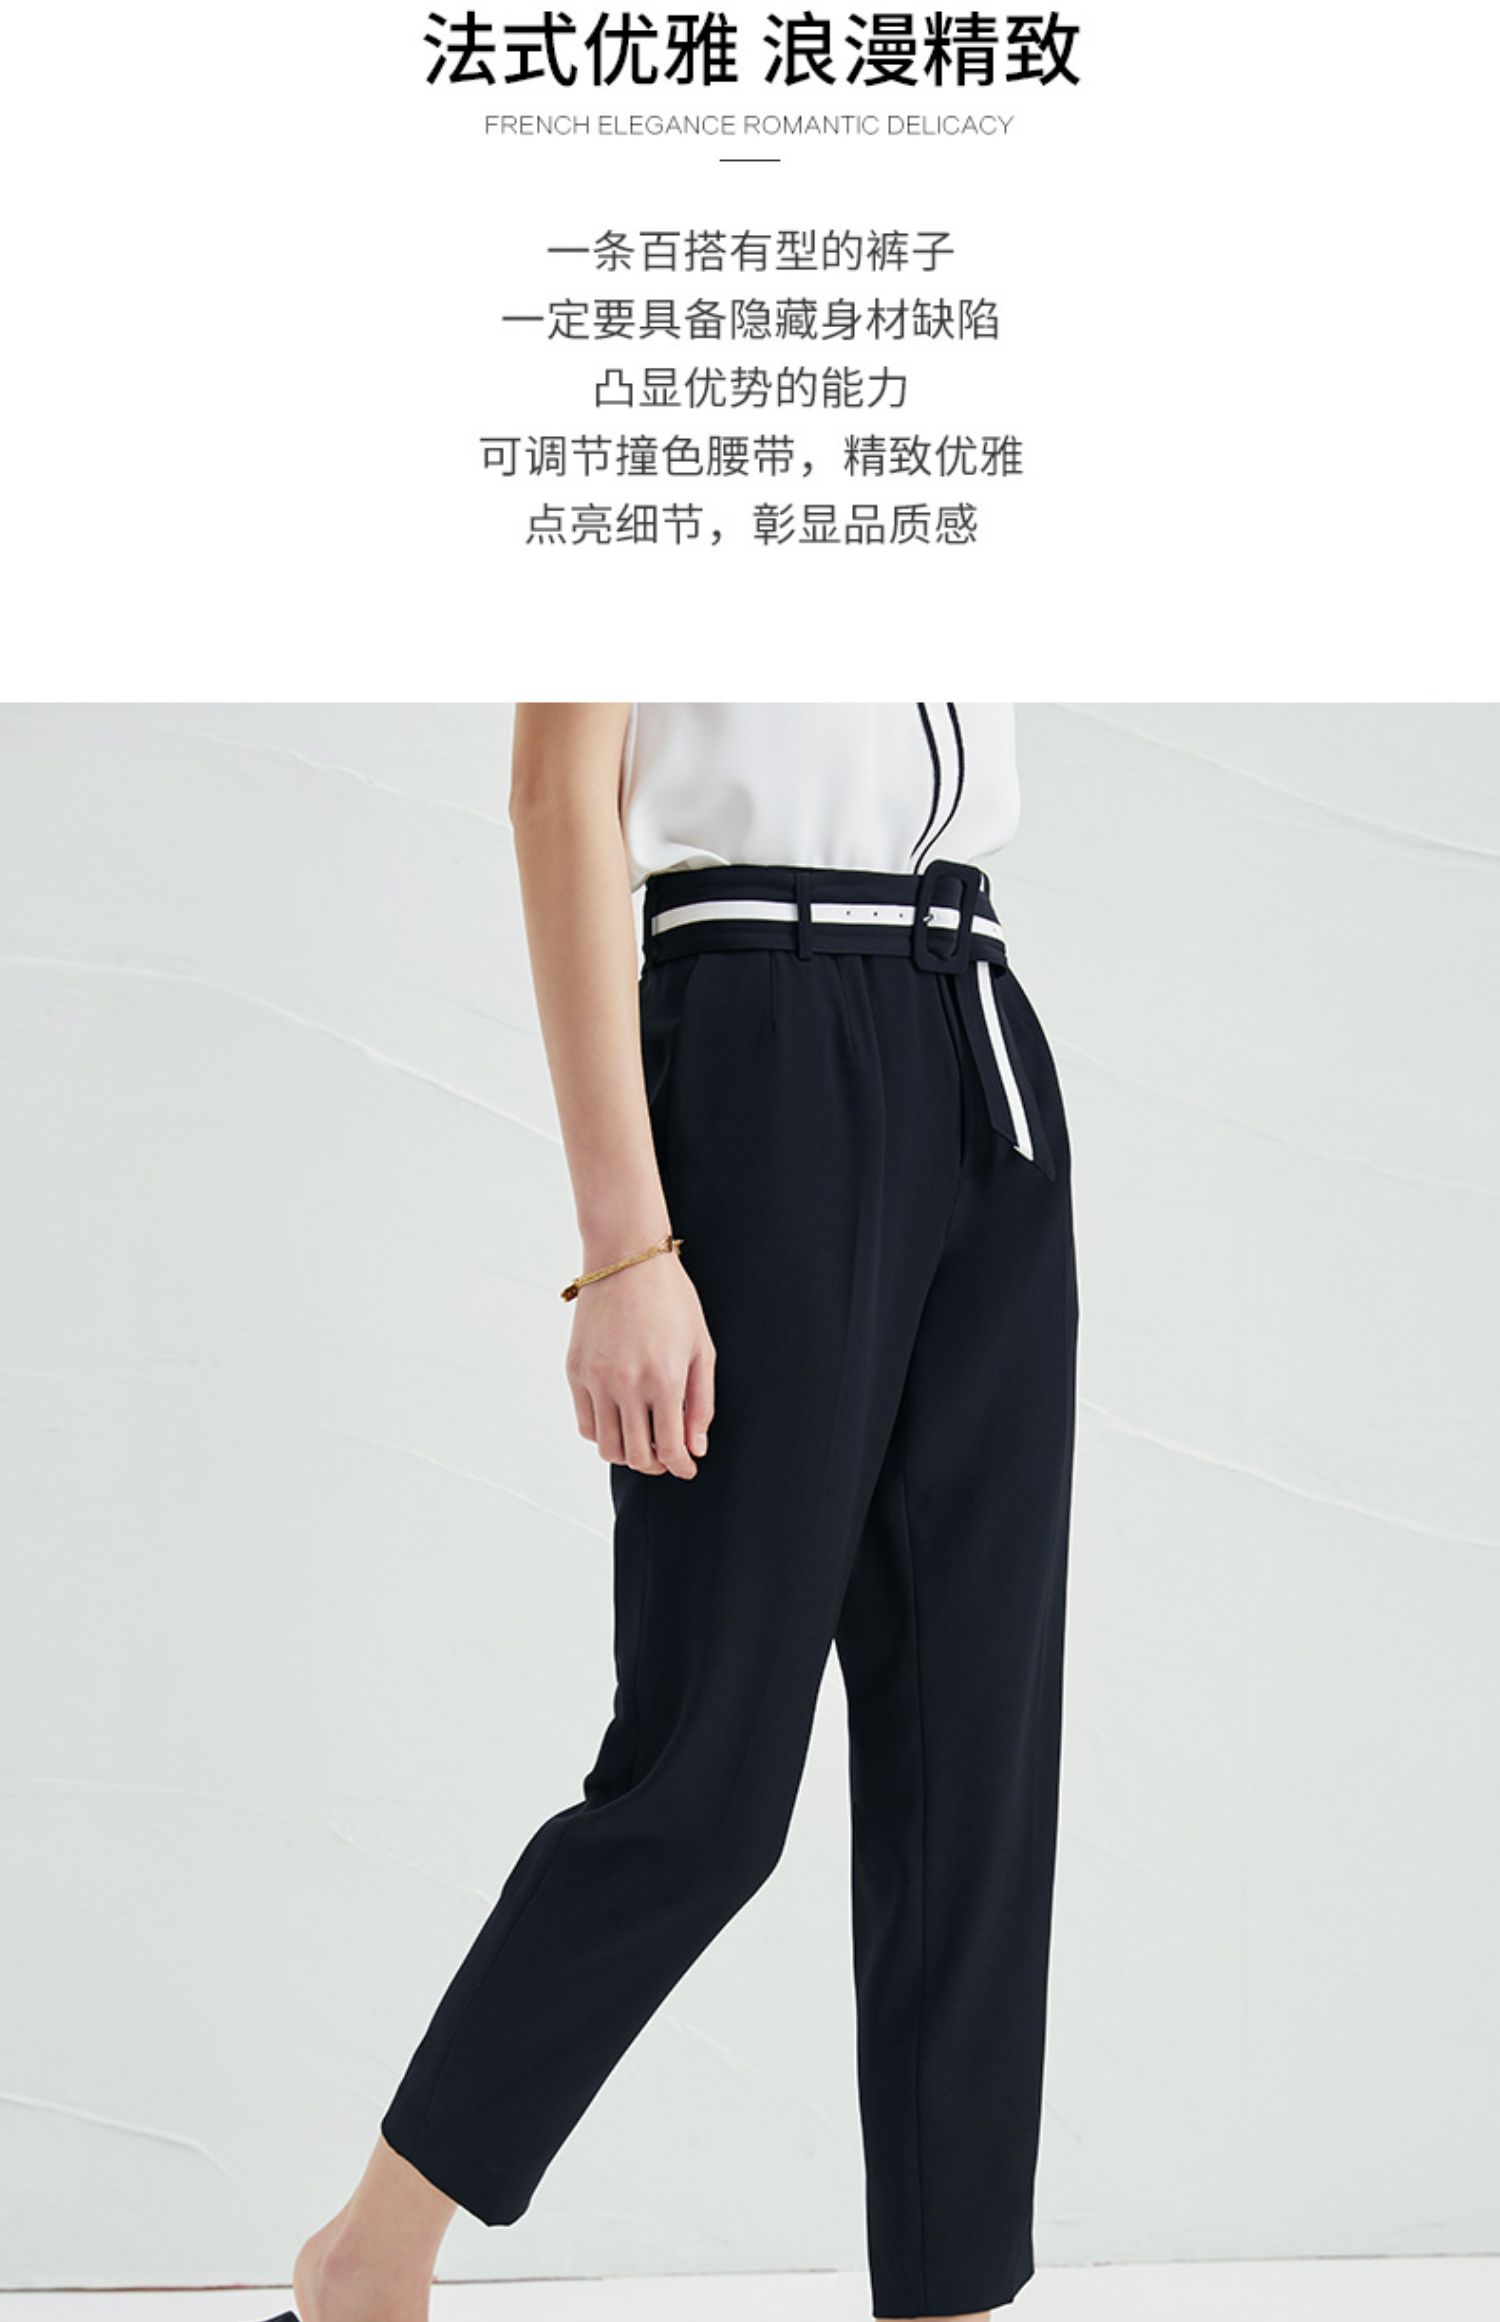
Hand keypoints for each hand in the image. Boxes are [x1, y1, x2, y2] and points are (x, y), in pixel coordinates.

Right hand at [566, 1248, 715, 1478]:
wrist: (626, 1259)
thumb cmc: (672, 1299)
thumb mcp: (701, 1348)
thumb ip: (702, 1403)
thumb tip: (696, 1448)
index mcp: (664, 1381)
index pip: (670, 1449)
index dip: (682, 1467)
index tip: (687, 1468)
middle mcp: (627, 1385)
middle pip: (637, 1456)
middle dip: (657, 1465)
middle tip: (667, 1456)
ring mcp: (596, 1380)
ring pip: (607, 1447)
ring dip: (628, 1453)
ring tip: (643, 1439)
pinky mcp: (575, 1371)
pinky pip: (585, 1423)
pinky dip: (603, 1433)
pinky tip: (620, 1420)